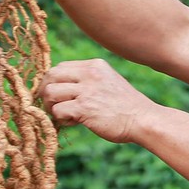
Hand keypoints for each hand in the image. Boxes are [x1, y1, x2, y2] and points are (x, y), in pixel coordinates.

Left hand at [40, 59, 154, 142]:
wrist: (143, 119)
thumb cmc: (126, 106)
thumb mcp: (108, 82)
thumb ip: (88, 81)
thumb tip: (60, 88)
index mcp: (95, 65)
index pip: (60, 67)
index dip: (53, 82)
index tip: (58, 96)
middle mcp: (89, 73)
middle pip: (50, 76)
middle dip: (46, 92)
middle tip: (53, 105)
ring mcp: (87, 90)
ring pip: (50, 92)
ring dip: (51, 106)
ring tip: (64, 115)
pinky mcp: (84, 108)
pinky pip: (57, 111)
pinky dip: (61, 119)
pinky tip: (75, 122)